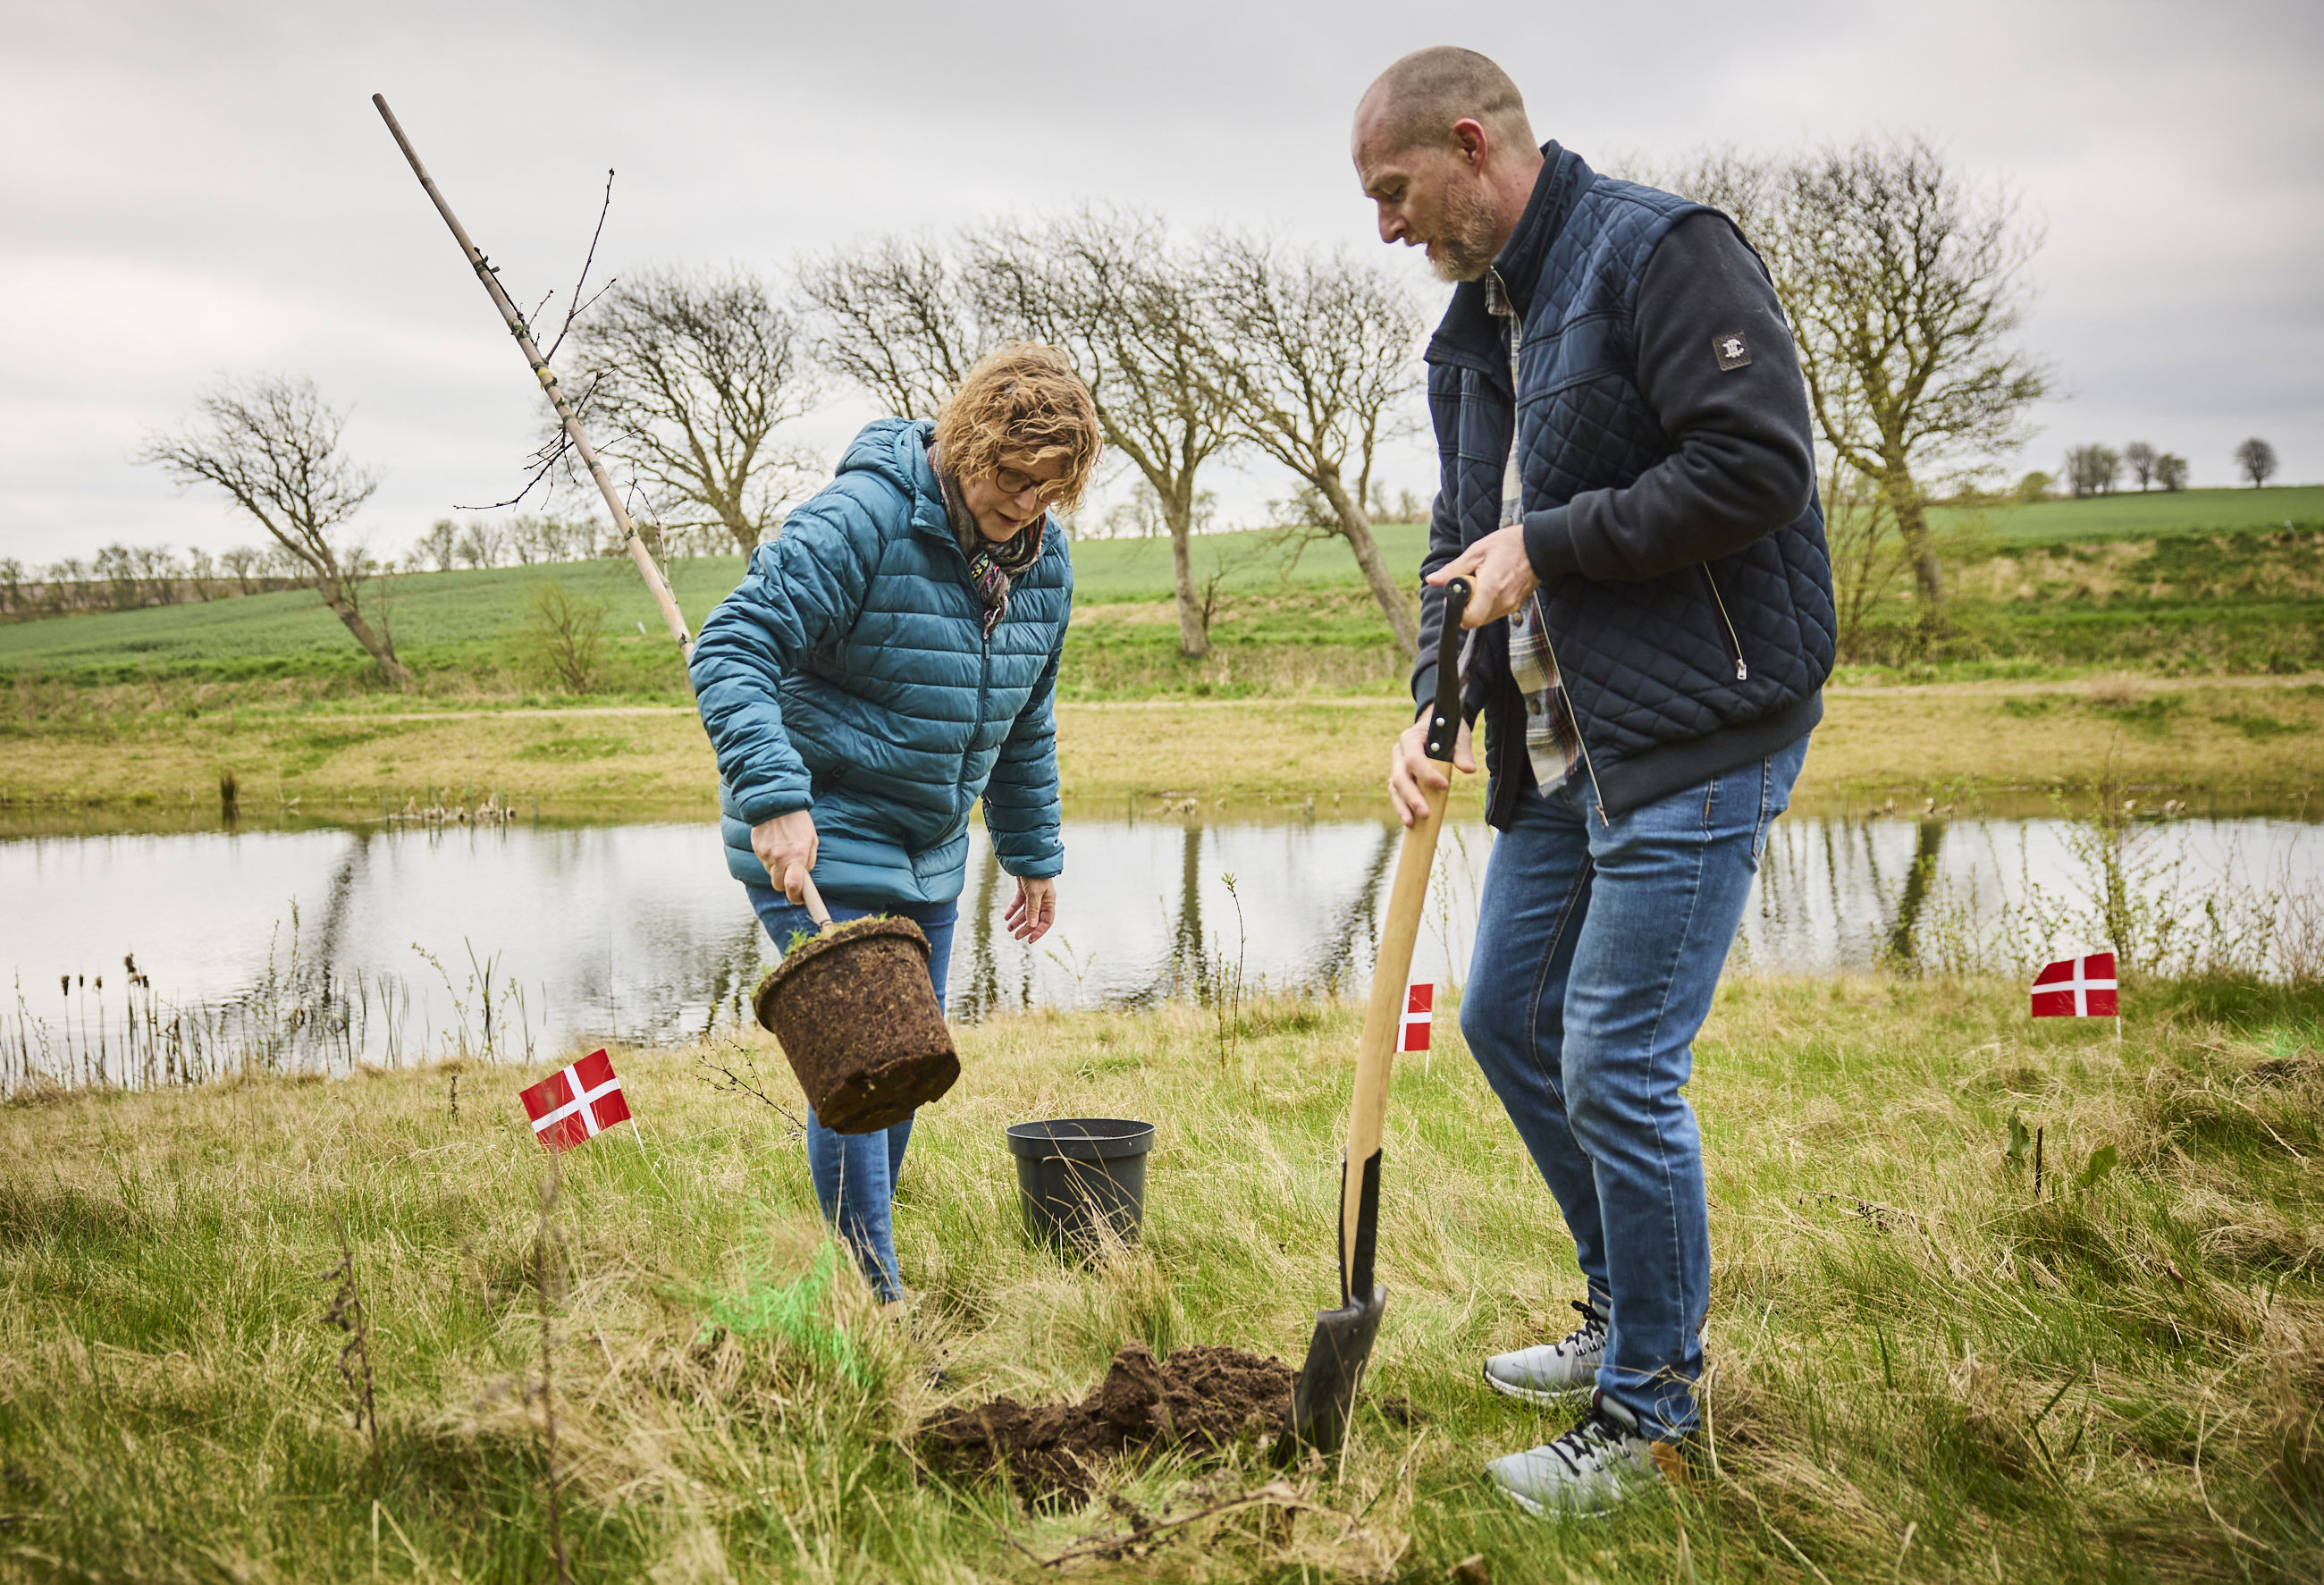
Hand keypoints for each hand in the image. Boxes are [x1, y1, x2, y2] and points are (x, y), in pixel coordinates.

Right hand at [750, 810, 817, 903]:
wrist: (776, 803)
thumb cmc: (798, 822)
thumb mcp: (812, 839)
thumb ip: (809, 860)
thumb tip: (804, 875)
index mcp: (796, 856)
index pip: (793, 886)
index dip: (796, 897)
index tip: (799, 899)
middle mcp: (779, 857)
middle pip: (778, 885)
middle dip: (785, 884)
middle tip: (791, 875)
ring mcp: (766, 854)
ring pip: (770, 873)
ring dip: (777, 868)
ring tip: (783, 850)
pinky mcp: (757, 848)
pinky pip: (764, 861)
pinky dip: (769, 858)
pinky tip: (775, 844)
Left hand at [1005, 876, 1057, 942]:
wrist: (1028, 856)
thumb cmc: (1035, 875)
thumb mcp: (1034, 893)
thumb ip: (1033, 909)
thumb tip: (1032, 926)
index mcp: (1049, 901)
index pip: (1046, 921)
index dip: (1039, 931)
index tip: (1029, 940)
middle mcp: (1042, 899)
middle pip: (1035, 918)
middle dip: (1026, 928)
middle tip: (1016, 937)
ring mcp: (1033, 894)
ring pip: (1025, 911)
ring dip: (1017, 920)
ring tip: (1008, 928)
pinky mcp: (1024, 889)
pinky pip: (1018, 902)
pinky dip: (1012, 909)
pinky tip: (1006, 917)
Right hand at [1387, 712, 1475, 826]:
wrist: (1435, 725)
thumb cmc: (1447, 730)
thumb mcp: (1458, 736)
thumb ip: (1462, 753)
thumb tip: (1470, 770)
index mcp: (1410, 738)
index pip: (1413, 758)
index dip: (1427, 774)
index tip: (1444, 786)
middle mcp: (1399, 752)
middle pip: (1400, 776)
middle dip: (1412, 797)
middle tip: (1425, 813)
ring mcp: (1396, 765)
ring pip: (1394, 787)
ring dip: (1403, 805)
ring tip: (1412, 823)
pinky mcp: (1399, 776)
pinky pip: (1396, 793)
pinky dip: (1402, 806)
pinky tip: (1410, 820)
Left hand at [1428, 523, 1537, 626]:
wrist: (1540, 545)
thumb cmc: (1509, 544)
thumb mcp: (1477, 551)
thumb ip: (1453, 570)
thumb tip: (1432, 580)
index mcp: (1491, 588)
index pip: (1469, 619)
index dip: (1457, 611)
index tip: (1456, 595)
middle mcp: (1503, 601)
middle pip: (1475, 620)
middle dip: (1466, 607)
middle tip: (1468, 585)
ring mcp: (1511, 606)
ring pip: (1485, 617)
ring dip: (1477, 604)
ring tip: (1483, 581)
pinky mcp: (1516, 606)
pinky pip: (1495, 612)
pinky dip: (1488, 603)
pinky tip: (1493, 584)